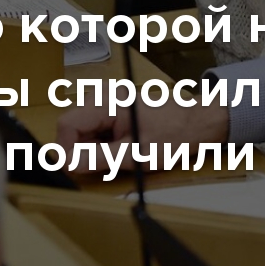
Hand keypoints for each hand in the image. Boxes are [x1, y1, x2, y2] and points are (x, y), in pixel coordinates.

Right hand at [55, 102, 228, 173]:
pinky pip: (96, 130)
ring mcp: (109, 102)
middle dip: (83, 150)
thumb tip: (69, 163)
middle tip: (107, 163)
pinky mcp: (114, 110)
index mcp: (108, 102)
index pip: (66, 124)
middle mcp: (104, 97)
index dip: (67, 150)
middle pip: (73, 128)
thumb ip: (100, 158)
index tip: (78, 168)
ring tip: (119, 155)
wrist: (198, 123)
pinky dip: (104, 144)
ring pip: (83, 131)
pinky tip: (122, 149)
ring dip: (94, 149)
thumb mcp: (136, 153)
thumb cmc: (174, 135)